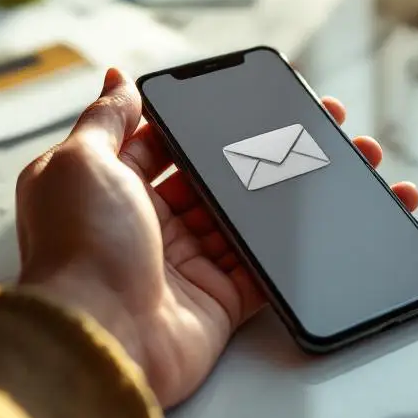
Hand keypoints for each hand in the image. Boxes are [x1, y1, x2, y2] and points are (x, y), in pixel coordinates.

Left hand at [15, 67, 417, 406]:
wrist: (98, 338)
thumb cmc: (79, 246)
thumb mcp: (80, 163)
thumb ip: (105, 119)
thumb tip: (118, 79)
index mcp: (115, 185)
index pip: (168, 143)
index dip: (208, 119)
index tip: (253, 98)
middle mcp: (150, 223)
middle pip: (215, 178)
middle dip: (261, 151)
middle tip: (311, 126)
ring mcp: (187, 263)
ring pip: (246, 217)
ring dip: (288, 192)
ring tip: (338, 161)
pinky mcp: (219, 300)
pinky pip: (263, 266)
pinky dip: (294, 246)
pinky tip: (327, 217)